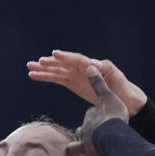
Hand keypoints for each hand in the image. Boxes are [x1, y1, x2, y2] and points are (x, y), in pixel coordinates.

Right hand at [27, 50, 147, 116]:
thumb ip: (108, 70)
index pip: (76, 60)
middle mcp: (82, 69)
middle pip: (63, 64)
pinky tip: (35, 76)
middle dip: (50, 63)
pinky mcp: (74, 84)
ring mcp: (77, 76)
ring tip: (29, 68)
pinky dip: (47, 77)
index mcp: (92, 66)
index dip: (65, 57)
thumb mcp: (118, 79)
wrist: (125, 100)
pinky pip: (57, 79)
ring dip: (44, 70)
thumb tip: (95, 64)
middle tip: (36, 62)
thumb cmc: (123, 88)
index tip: (53, 54)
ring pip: (57, 71)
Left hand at [63, 66, 128, 155]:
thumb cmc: (112, 116)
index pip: (89, 120)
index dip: (92, 121)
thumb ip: (99, 83)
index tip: (94, 123)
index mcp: (90, 119)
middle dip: (76, 139)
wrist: (111, 135)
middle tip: (75, 144)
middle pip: (78, 135)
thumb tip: (90, 66)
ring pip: (75, 152)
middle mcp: (84, 133)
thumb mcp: (107, 96)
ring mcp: (85, 147)